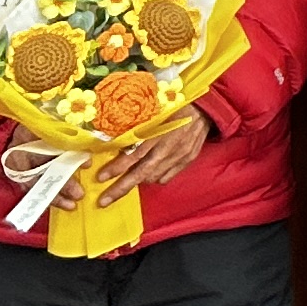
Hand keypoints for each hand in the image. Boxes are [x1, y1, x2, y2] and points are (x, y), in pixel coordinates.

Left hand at [96, 107, 210, 197]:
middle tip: (104, 200)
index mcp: (159, 131)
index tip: (101, 177)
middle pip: (142, 172)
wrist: (205, 107)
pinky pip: (167, 176)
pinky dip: (154, 178)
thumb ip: (138, 126)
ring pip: (154, 176)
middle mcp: (169, 146)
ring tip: (124, 183)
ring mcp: (180, 155)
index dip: (117, 167)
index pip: (134, 154)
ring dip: (137, 181)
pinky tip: (148, 174)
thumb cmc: (174, 105)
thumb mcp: (155, 110)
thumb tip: (115, 140)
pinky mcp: (187, 160)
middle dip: (121, 188)